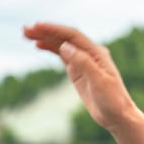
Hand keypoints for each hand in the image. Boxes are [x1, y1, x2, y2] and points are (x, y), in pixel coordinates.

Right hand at [23, 22, 137, 129]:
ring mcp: (83, 61)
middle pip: (65, 37)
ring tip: (27, 34)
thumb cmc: (112, 99)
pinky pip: (62, 55)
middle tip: (25, 29)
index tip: (37, 27)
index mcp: (97, 52)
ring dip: (45, 38)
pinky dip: (50, 48)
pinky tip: (39, 45)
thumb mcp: (99, 81)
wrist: (117, 116)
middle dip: (46, 31)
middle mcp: (90, 53)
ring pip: (62, 45)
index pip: (72, 36)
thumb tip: (64, 46)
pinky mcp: (78, 71)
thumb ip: (83, 63)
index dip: (54, 29)